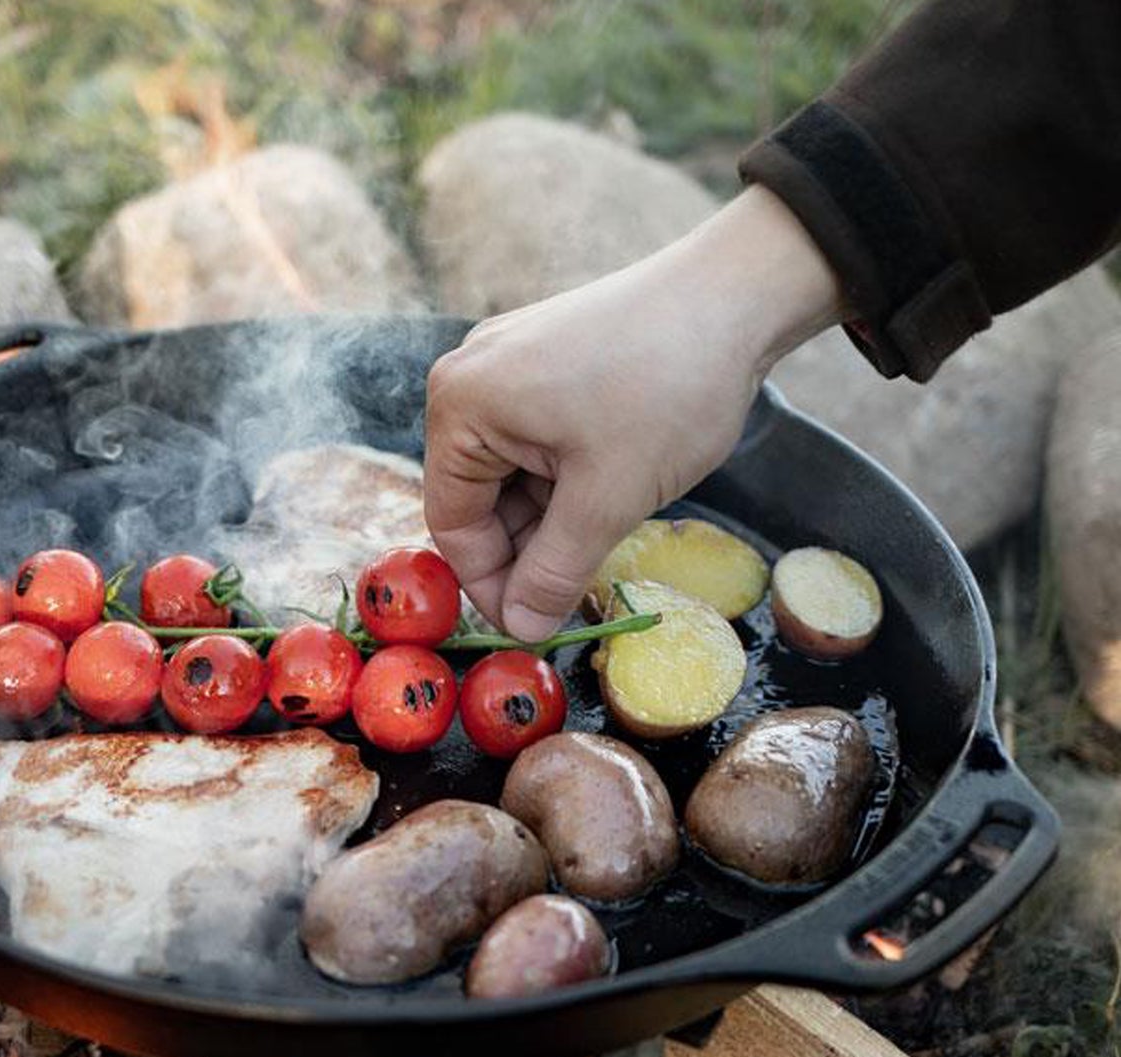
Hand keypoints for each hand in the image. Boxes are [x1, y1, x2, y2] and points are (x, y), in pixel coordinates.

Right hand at [423, 185, 845, 640]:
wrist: (738, 293)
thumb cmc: (666, 388)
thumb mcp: (607, 499)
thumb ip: (554, 573)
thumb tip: (522, 630)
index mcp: (461, 405)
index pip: (452, 523)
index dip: (490, 585)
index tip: (532, 626)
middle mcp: (469, 378)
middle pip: (479, 499)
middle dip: (526, 550)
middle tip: (574, 592)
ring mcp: (507, 365)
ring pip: (513, 476)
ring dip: (552, 518)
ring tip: (606, 532)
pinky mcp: (545, 360)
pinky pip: (536, 443)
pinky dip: (566, 481)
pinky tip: (610, 492)